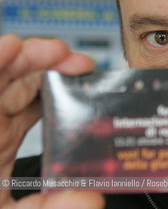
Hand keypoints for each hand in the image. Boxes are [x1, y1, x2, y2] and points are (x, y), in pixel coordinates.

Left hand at [0, 34, 103, 207]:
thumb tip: (88, 195)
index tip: (18, 45)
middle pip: (6, 82)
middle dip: (38, 61)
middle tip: (72, 58)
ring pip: (19, 90)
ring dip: (49, 73)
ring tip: (78, 66)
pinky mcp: (8, 142)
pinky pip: (27, 108)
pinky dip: (48, 94)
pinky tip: (67, 88)